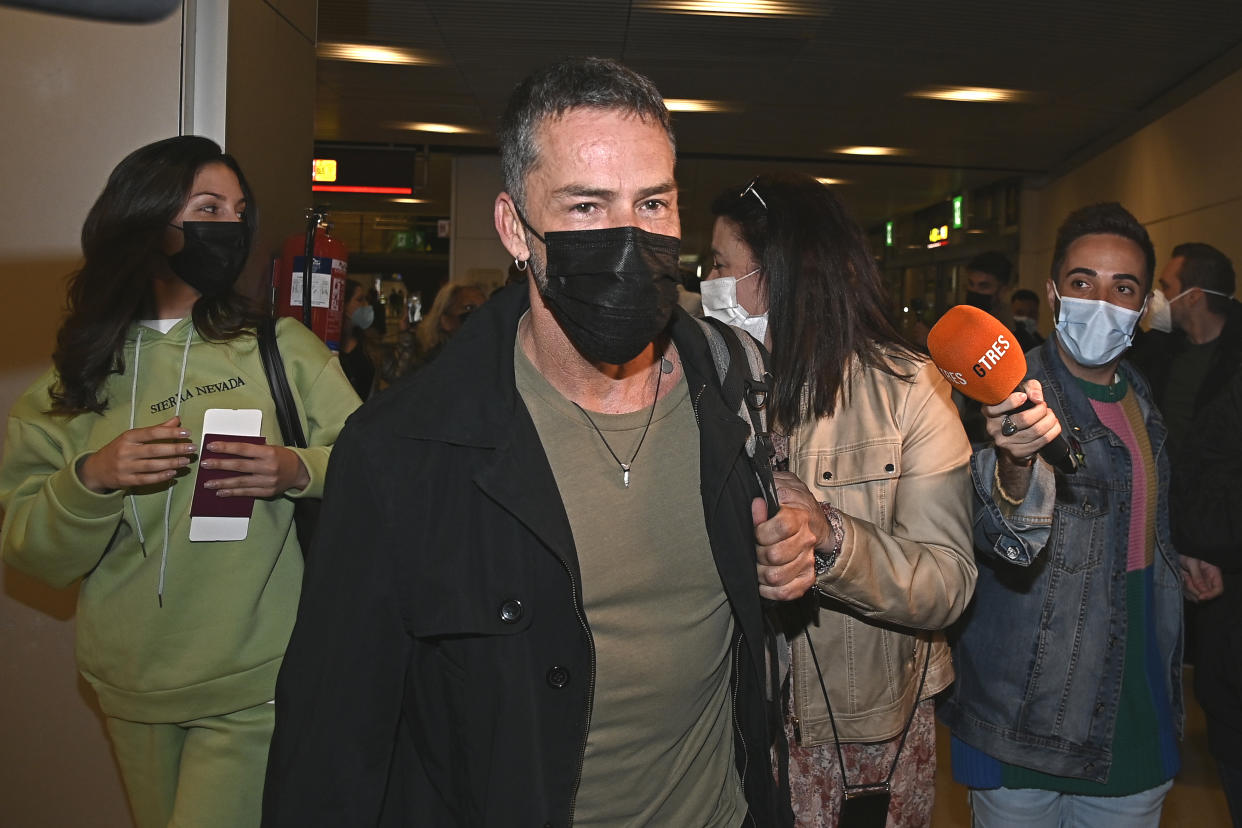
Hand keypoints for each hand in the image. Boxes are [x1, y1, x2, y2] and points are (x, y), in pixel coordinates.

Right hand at [78, 417, 195, 492]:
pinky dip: (161, 476)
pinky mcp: (125, 480)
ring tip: (186, 461)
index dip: (170, 432)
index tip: (187, 432)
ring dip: (171, 463)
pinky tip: (173, 473)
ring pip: (152, 465)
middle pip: (154, 450)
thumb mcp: (133, 437)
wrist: (96, 469)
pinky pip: (146, 479)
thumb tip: (177, 420)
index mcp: (128, 437)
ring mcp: (124, 467)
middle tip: (192, 448)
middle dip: (175, 449)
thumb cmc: (119, 449)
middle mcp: (125, 451)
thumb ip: (156, 429)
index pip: (152, 433)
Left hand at [200, 441, 309, 497]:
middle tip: (205, 464)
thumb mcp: (269, 448)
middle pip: (239, 466)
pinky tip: (221, 492)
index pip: (243, 449)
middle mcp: (268, 467)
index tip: (211, 447)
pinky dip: (233, 493)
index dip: (226, 448)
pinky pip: (247, 493)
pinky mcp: (267, 492)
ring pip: (240, 482)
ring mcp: (267, 481)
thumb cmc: (281, 457)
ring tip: (208, 483)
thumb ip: (251, 450)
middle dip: (219, 465)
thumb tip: (227, 451)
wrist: (298, 471)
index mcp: (268, 453)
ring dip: (222, 482)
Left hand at [752, 471, 823, 600]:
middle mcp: (806, 540)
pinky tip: (762, 582)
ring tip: (756, 563)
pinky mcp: (807, 577)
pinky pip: (788, 592)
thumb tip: (757, 503)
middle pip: (775, 556)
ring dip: (760, 572)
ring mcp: (808, 560)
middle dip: (757, 552)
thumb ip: (767, 493)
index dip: (762, 530)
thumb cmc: (790, 501)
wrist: (812, 516)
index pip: (782, 526)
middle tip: (754, 547)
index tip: (756, 529)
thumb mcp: (779, 487)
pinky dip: (770, 591)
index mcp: (800, 515)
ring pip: (777, 577)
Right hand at [984, 379, 1061, 465]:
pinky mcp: (1017, 452)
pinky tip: (1054, 426)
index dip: (1012, 401)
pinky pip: (1040, 442)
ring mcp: (1004, 442)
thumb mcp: (1020, 392)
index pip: (995, 408)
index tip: (1024, 396)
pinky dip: (1052, 432)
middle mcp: (993, 428)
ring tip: (1051, 416)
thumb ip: (1029, 387)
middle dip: (1041, 411)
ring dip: (1049, 421)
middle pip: (1023, 419)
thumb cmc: (1016, 410)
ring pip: (1035, 431)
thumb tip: (1037, 398)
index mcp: (989, 412)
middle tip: (1045, 407)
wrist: (1012, 439)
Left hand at [1182, 556, 1223, 601]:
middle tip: (1187, 579)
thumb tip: (1203, 591)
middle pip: (1205, 595)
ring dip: (1188, 589)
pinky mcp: (1192, 586)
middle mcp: (1208, 581)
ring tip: (1184, 576)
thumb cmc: (1188, 554)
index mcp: (1213, 574)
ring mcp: (1200, 585)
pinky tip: (1182, 579)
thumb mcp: (1192, 563)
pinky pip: (1188, 594)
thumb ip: (1197, 577)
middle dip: (1195, 591)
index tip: (1200, 596)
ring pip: (1196, 596)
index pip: (1218, 590)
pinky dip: (1184, 589)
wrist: (1179, 552)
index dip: (1210, 595)